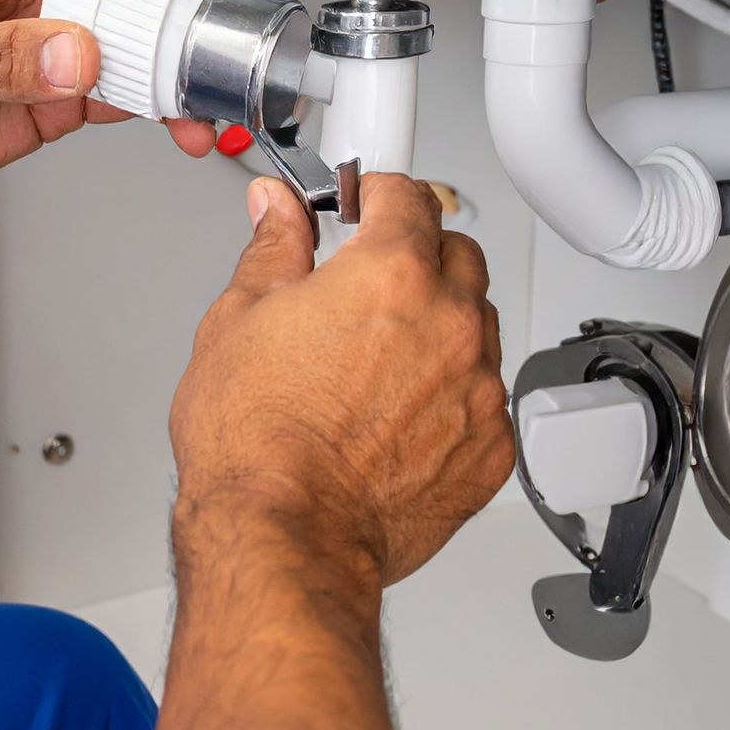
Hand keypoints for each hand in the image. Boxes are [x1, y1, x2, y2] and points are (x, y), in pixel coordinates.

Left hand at [0, 0, 218, 207]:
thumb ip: (4, 59)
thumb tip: (74, 53)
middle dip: (169, 8)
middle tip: (200, 39)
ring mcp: (45, 42)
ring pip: (129, 40)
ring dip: (167, 66)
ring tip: (195, 95)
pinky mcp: (53, 93)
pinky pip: (117, 91)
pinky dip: (150, 106)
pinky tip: (170, 120)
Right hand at [169, 173, 514, 587]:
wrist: (283, 535)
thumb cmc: (255, 441)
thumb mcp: (238, 319)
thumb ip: (272, 249)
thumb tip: (277, 210)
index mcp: (389, 274)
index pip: (408, 197)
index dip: (379, 193)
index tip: (364, 203)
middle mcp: (448, 324)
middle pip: (458, 254)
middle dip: (418, 255)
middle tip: (371, 280)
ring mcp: (477, 389)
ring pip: (478, 327)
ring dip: (441, 325)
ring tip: (380, 359)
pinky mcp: (490, 450)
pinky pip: (485, 399)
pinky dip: (452, 397)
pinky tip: (398, 416)